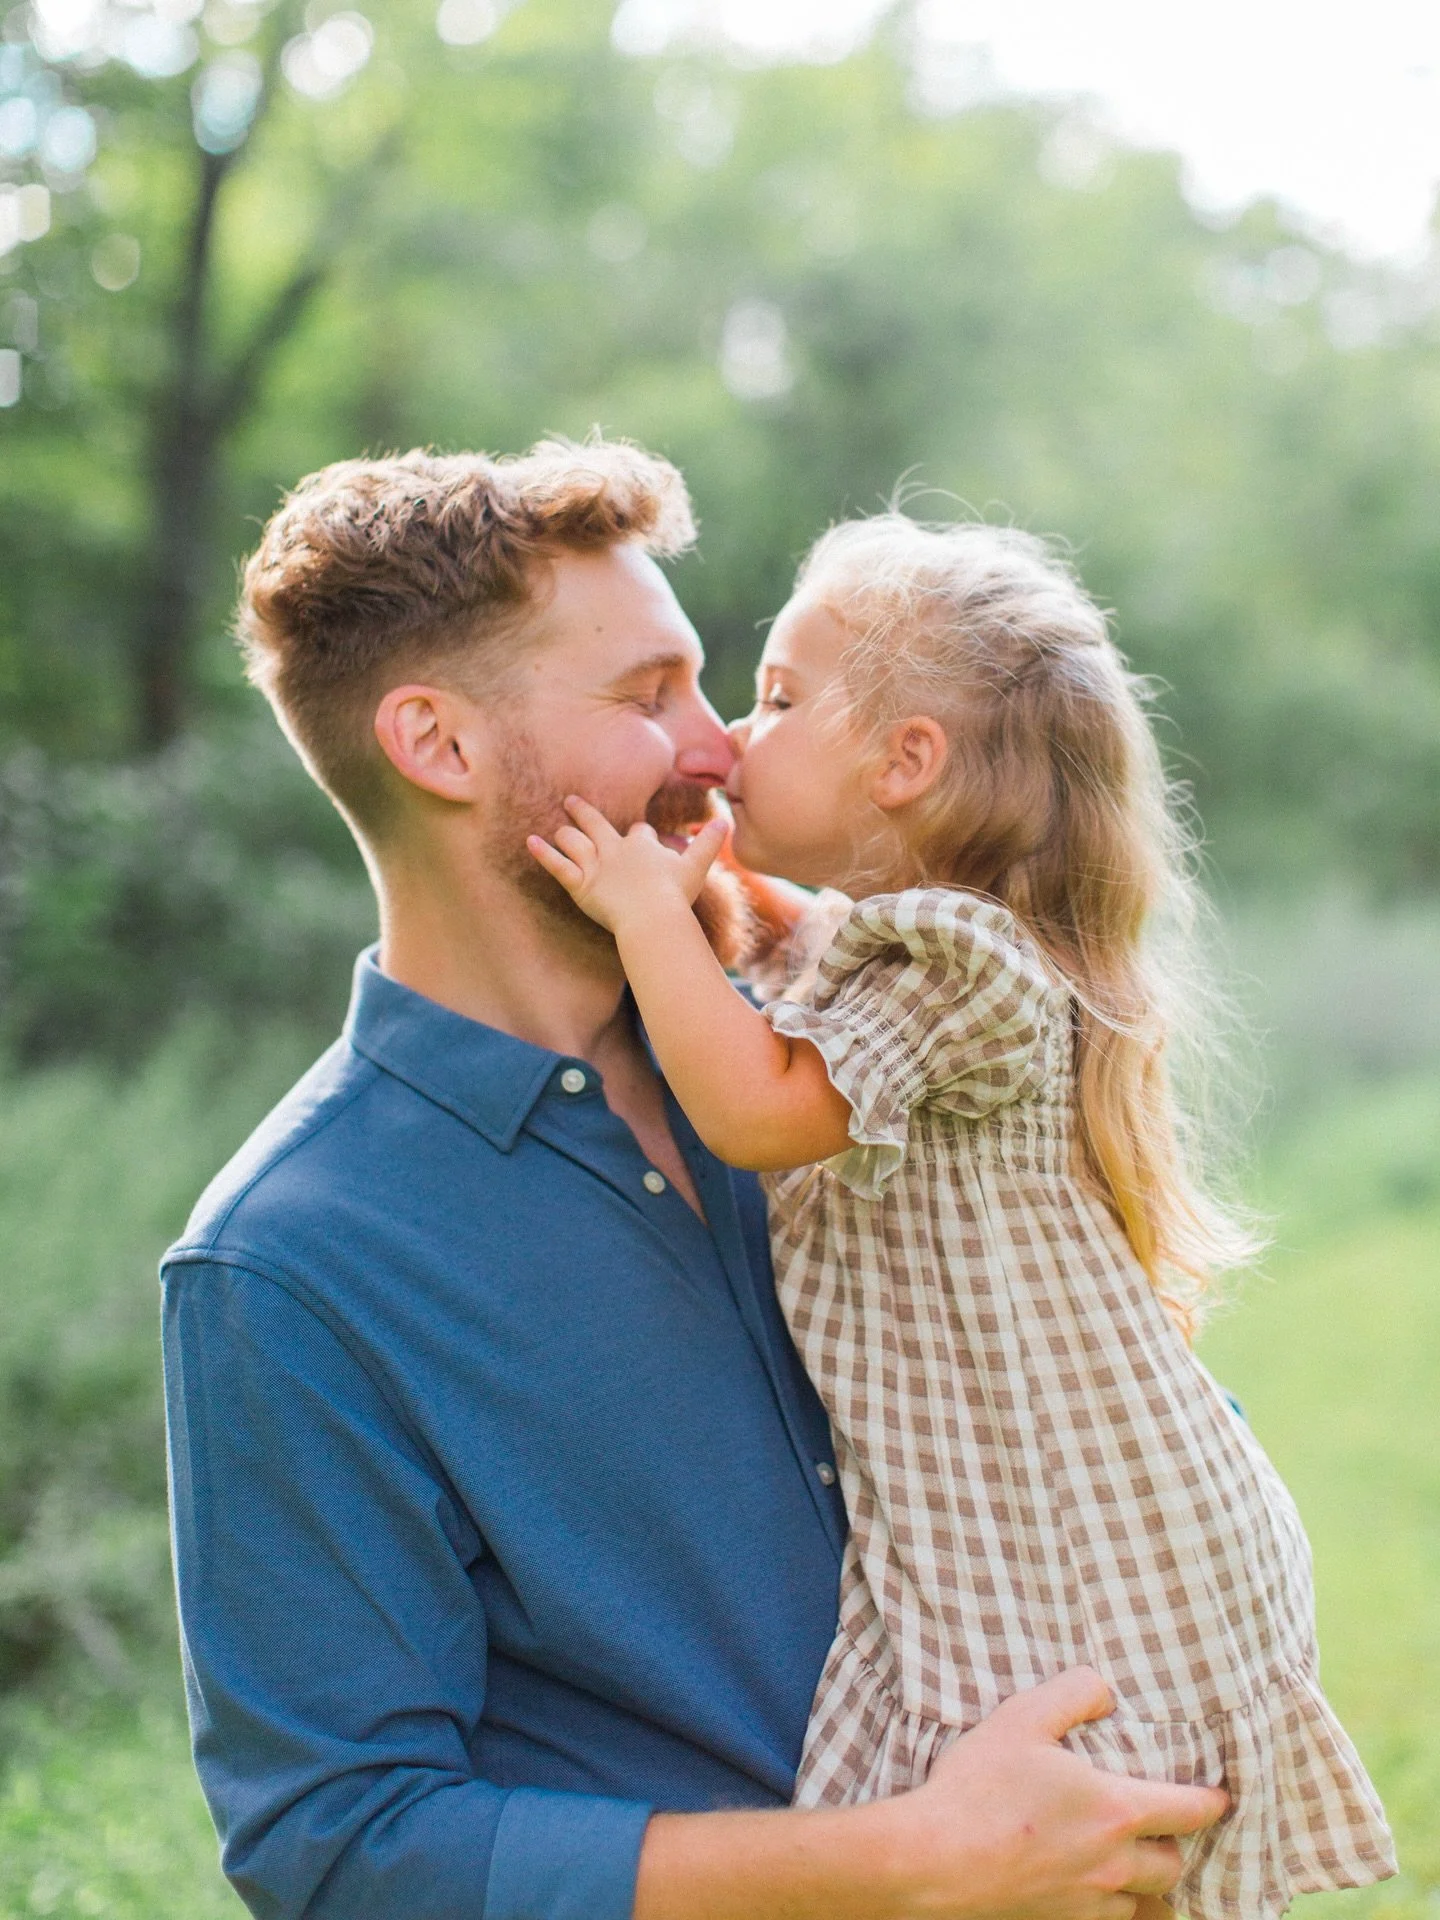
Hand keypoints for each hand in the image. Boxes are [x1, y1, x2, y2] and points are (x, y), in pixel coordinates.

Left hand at [527, 795, 728, 935]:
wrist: (653, 917)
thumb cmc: (675, 895)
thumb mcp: (697, 866)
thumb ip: (709, 843)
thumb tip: (726, 821)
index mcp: (643, 844)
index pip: (639, 832)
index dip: (640, 835)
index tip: (640, 836)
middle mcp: (615, 849)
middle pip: (597, 824)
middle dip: (585, 813)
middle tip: (572, 800)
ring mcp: (596, 866)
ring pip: (575, 842)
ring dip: (566, 834)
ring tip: (558, 829)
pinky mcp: (581, 885)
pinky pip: (558, 866)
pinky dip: (543, 854)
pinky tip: (530, 841)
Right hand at [877, 1668, 1226, 1919]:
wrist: (934, 1860)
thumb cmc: (979, 1787)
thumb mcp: (1023, 1718)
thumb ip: (1073, 1693)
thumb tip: (1105, 1691)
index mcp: (1115, 1811)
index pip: (1189, 1811)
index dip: (1212, 1802)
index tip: (1222, 1797)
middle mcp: (1114, 1865)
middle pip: (1174, 1865)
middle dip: (1177, 1846)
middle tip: (1167, 1828)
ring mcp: (1088, 1902)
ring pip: (1145, 1903)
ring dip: (1147, 1884)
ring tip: (1138, 1865)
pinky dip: (1114, 1909)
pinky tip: (1096, 1893)